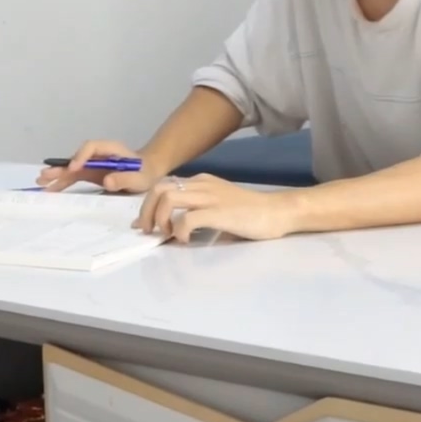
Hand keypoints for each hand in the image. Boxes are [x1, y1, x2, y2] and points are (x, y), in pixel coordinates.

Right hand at [37, 139, 155, 194]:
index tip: (75, 168)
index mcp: (110, 149)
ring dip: (57, 175)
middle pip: (76, 158)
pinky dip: (63, 182)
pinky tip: (51, 189)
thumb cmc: (145, 173)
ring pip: (72, 168)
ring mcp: (92, 164)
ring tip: (41, 182)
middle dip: (61, 167)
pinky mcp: (90, 173)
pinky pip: (74, 177)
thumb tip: (107, 181)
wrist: (148, 173)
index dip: (81, 156)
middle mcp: (97, 155)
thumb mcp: (139, 177)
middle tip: (45, 174)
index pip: (91, 147)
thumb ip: (125, 178)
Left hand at [136, 172, 298, 241]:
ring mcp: (210, 197)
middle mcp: (201, 184)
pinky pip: (187, 218)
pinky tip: (185, 240)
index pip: (163, 185)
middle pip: (159, 189)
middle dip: (146, 211)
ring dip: (160, 219)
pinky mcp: (219, 212)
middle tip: (149, 231)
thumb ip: (194, 209)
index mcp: (200, 182)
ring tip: (167, 234)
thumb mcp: (217, 204)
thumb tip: (169, 226)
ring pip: (168, 198)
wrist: (277, 211)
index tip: (143, 224)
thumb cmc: (249, 213)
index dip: (147, 205)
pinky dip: (179, 230)